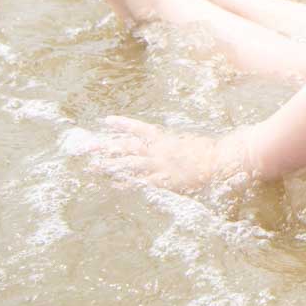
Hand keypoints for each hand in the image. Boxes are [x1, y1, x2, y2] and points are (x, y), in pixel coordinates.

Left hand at [95, 116, 244, 190]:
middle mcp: (158, 150)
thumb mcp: (187, 142)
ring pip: (129, 164)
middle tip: (86, 147)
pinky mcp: (163, 180)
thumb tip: (163, 144)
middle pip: (126, 146)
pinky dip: (126, 184)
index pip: (139, 128)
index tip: (106, 121)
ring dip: (110, 165)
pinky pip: (140, 182)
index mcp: (165, 138)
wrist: (220, 160)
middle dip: (105, 146)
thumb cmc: (207, 151)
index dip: (122, 124)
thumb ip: (172, 144)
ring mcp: (159, 165)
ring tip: (92, 167)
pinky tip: (114, 185)